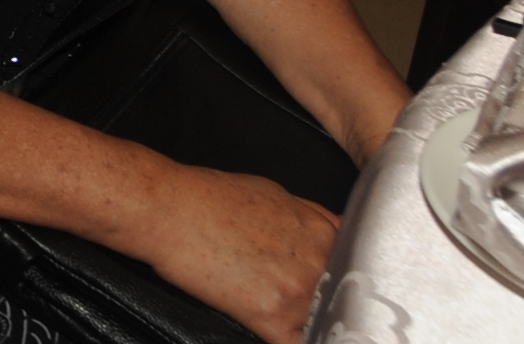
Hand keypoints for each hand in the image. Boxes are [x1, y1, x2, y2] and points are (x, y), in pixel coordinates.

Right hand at [136, 164, 339, 343]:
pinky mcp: (271, 316)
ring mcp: (298, 290)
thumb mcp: (272, 194)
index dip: (345, 285)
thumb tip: (321, 237)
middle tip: (300, 306)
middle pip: (344, 301)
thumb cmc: (206, 196)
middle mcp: (318, 261)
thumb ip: (307, 220)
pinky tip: (280, 336)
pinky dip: (293, 343)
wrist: (167, 208)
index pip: (356, 269)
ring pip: (325, 326)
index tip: (338, 294)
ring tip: (284, 317)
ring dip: (314, 328)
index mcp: (323, 231)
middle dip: (331, 310)